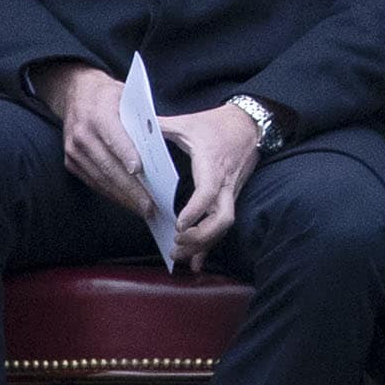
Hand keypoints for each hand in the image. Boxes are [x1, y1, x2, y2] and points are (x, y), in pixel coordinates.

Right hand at [36, 61, 153, 217]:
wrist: (76, 92)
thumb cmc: (109, 95)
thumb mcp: (127, 96)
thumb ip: (140, 118)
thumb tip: (158, 144)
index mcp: (98, 114)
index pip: (114, 137)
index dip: (126, 155)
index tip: (140, 171)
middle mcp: (82, 134)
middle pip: (109, 165)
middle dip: (131, 188)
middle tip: (151, 205)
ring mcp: (73, 150)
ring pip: (101, 178)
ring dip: (123, 197)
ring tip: (144, 209)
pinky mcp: (70, 162)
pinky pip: (93, 181)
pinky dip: (111, 193)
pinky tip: (127, 202)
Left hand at [162, 102, 261, 269]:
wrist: (251, 122)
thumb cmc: (217, 123)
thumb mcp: (188, 122)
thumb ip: (161, 126)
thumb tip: (133, 126)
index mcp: (213, 164)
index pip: (208, 191)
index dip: (196, 210)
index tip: (179, 224)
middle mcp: (225, 183)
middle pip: (222, 218)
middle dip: (200, 236)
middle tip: (176, 242)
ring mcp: (231, 192)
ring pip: (224, 227)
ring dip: (203, 245)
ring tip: (178, 255)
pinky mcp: (231, 197)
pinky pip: (224, 225)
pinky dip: (210, 246)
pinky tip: (197, 262)